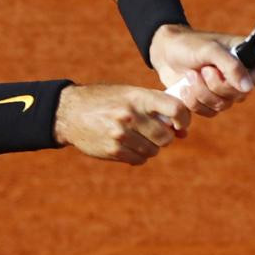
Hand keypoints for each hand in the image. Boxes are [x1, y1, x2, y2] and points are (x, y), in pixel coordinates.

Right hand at [53, 84, 189, 164]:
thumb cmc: (105, 100)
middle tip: (156, 132)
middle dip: (165, 137)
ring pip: (153, 150)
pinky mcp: (113, 150)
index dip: (184, 119)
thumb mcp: (128, 94)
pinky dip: (138, 155)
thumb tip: (182, 132)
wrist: (70, 112)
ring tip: (138, 137)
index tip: (180, 124)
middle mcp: (131, 115)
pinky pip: (139, 159)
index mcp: (137, 97)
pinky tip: (128, 145)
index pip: (174, 109)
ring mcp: (121, 134)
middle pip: (166, 136)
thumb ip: (155, 107)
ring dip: (151, 147)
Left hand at [148, 25, 254, 117]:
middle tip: (203, 70)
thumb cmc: (189, 44)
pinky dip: (194, 102)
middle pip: (240, 95)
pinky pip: (209, 112)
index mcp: (244, 56)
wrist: (165, 52)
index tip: (229, 75)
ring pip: (223, 105)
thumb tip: (248, 87)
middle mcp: (237, 75)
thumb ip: (230, 66)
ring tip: (190, 76)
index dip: (249, 80)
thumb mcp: (210, 50)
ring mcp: (223, 89)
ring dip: (202, 93)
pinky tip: (184, 88)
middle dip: (216, 86)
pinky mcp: (208, 100)